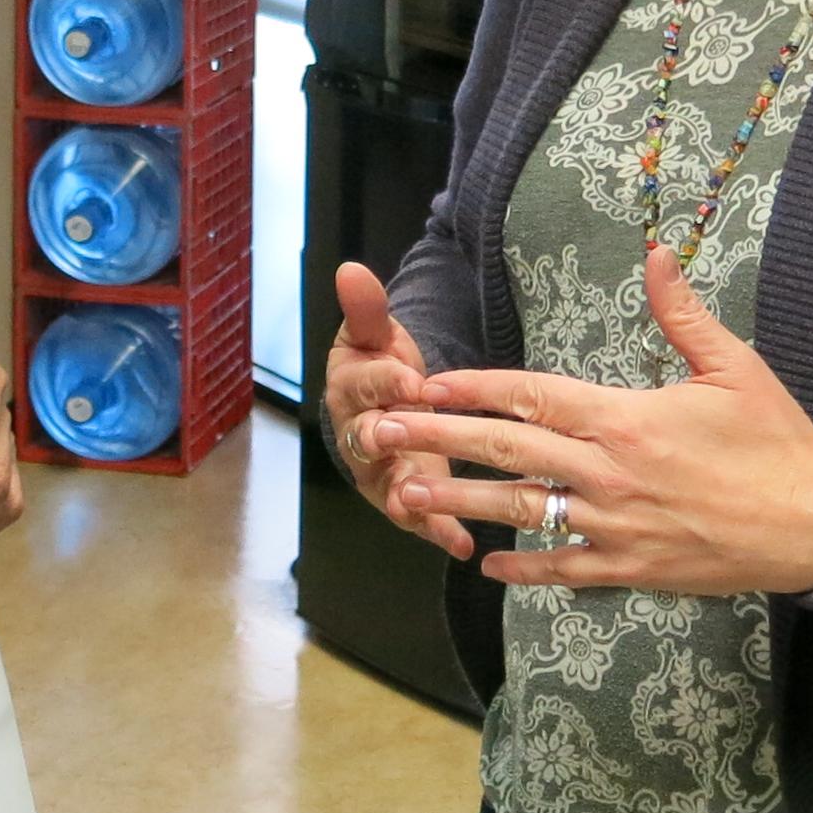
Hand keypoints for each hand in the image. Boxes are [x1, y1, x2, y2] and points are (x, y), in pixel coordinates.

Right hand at [322, 262, 465, 561]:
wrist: (390, 406)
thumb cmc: (381, 366)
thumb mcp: (376, 334)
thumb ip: (367, 308)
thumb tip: (350, 269)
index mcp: (351, 391)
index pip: (364, 384)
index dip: (385, 381)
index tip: (409, 378)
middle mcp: (359, 438)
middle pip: (364, 441)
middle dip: (379, 439)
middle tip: (396, 435)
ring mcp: (381, 475)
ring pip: (387, 487)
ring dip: (403, 498)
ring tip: (419, 508)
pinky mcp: (408, 502)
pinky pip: (421, 520)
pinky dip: (439, 533)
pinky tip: (462, 544)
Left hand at [363, 247, 812, 596]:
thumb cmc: (777, 442)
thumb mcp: (735, 367)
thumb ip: (683, 314)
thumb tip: (655, 254)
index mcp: (626, 418)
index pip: (533, 395)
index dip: (475, 388)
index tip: (426, 380)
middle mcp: (609, 472)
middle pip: (507, 449)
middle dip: (438, 437)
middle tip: (380, 430)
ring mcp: (615, 525)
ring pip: (521, 510)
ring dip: (459, 501)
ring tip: (406, 493)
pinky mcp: (631, 567)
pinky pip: (563, 569)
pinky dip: (522, 567)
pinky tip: (483, 563)